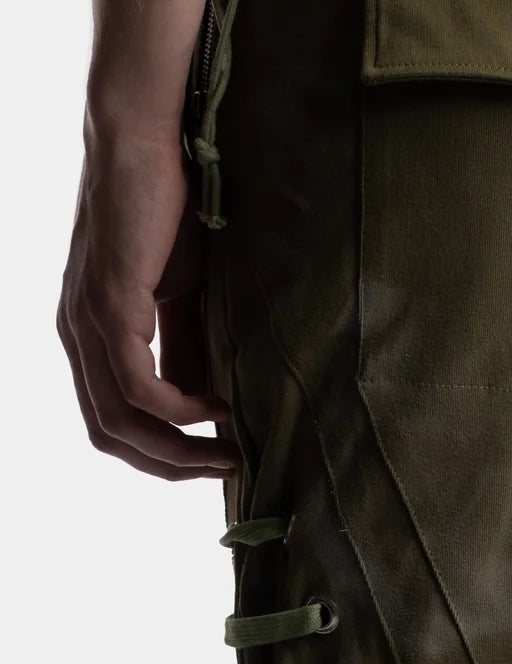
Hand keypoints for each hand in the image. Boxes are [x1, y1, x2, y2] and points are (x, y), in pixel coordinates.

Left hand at [58, 131, 237, 479]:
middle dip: (170, 466)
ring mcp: (86, 322)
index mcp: (88, 336)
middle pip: (110, 436)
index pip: (111, 423)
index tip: (215, 458)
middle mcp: (76, 335)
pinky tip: (218, 404)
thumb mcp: (181, 297)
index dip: (161, 455)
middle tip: (226, 469)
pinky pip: (140, 388)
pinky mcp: (108, 305)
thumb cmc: (168, 208)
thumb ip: (185, 350)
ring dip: (178, 449)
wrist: (145, 139)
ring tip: (228, 450)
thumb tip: (204, 408)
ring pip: (122, 421)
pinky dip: (181, 409)